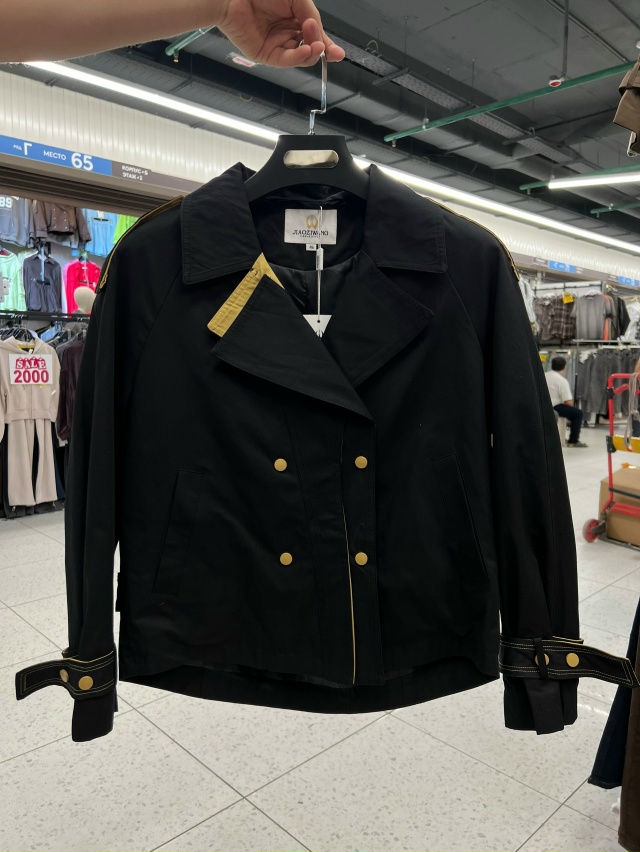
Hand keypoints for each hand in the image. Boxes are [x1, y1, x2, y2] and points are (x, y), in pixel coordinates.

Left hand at [217, 0, 344, 67]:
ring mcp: (277, 45)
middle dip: (320, 47)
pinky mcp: (266, 55)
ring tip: (315, 45)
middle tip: (320, 40)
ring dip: (312, 52)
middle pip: (311, 49)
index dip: (328, 46)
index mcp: (295, 19)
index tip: (338, 53)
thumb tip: (319, 34)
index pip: (315, 37)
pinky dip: (299, 57)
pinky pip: (287, 60)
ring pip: (301, 58)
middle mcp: (287, 34)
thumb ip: (310, 15)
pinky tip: (306, 51)